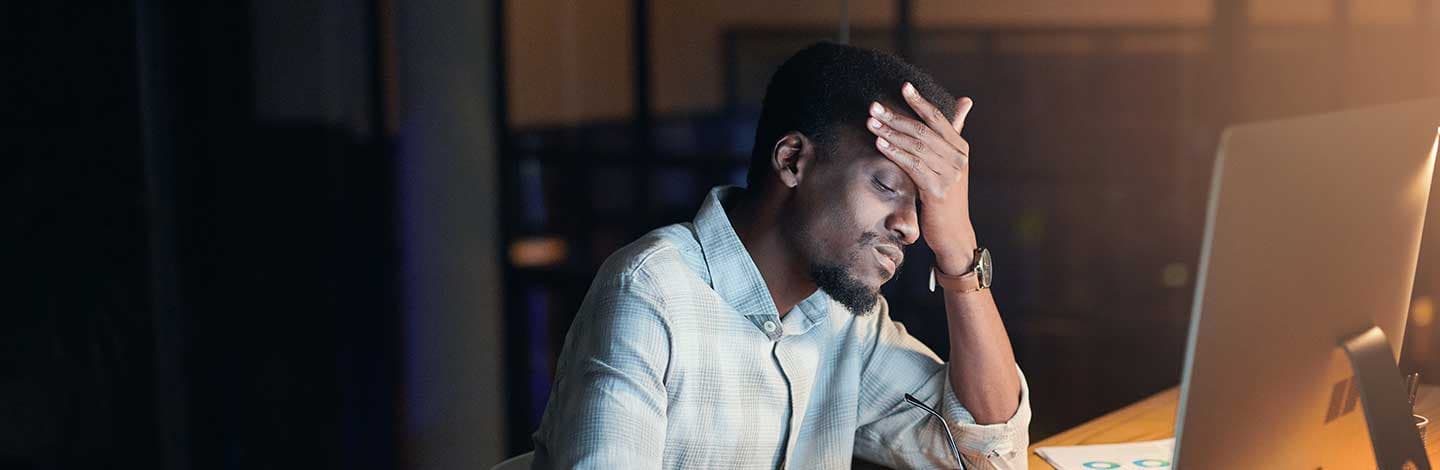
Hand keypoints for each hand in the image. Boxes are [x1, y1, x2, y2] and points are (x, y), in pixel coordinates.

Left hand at [866, 83, 977, 273]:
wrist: (953, 232)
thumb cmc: (946, 196)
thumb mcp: (950, 163)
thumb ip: (952, 132)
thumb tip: (965, 101)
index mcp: (960, 147)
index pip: (938, 118)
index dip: (920, 101)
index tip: (903, 86)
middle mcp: (958, 158)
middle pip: (923, 130)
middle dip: (896, 117)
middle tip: (873, 106)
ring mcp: (950, 174)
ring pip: (917, 146)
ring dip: (891, 133)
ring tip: (871, 122)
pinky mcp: (938, 190)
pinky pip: (913, 166)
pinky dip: (896, 152)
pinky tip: (880, 144)